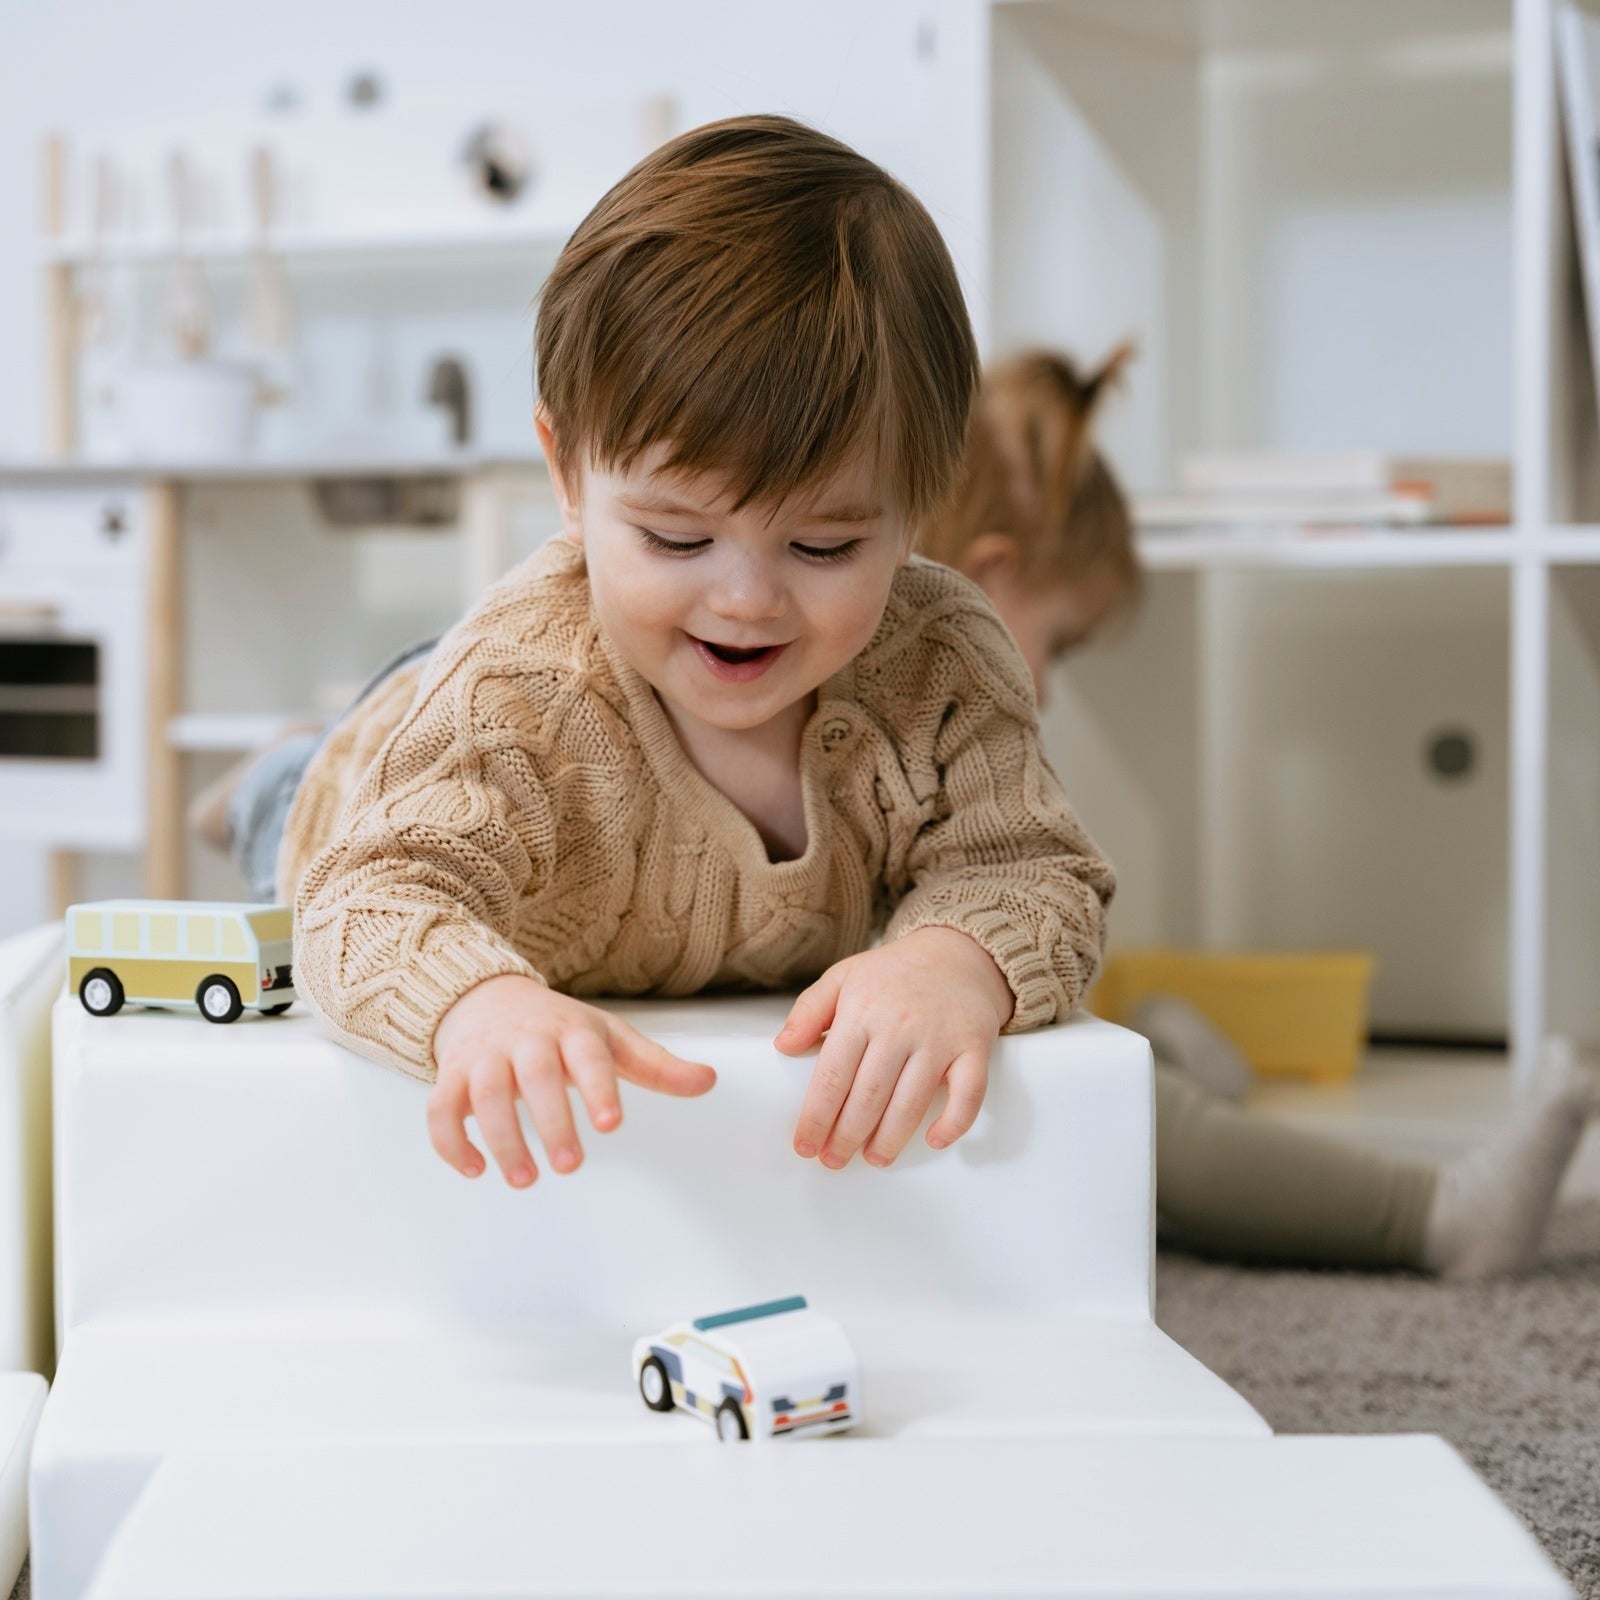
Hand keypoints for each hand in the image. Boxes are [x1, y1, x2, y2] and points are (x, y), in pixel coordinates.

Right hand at [428, 974, 715, 1185]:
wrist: (487, 997)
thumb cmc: (559, 1028)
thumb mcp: (610, 1039)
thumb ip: (656, 1066)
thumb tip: (708, 1081)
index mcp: (571, 1031)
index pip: (587, 1055)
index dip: (599, 1088)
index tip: (611, 1125)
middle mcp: (526, 1040)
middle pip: (534, 1075)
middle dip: (551, 1120)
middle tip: (571, 1165)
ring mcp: (486, 1056)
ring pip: (484, 1093)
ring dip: (502, 1138)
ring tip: (524, 1180)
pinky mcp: (452, 1075)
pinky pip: (440, 1107)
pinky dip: (449, 1141)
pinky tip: (474, 1170)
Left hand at [774, 926, 1013, 1168]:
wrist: (957, 953)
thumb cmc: (894, 973)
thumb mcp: (844, 977)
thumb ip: (809, 1010)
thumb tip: (783, 1045)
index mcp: (862, 1011)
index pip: (833, 1075)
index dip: (816, 1117)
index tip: (805, 1145)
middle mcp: (900, 1026)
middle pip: (869, 1095)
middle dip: (847, 1136)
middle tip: (834, 1160)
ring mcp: (940, 1038)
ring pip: (912, 1101)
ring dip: (890, 1138)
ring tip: (874, 1159)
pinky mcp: (974, 1046)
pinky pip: (968, 1093)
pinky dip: (954, 1122)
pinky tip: (934, 1140)